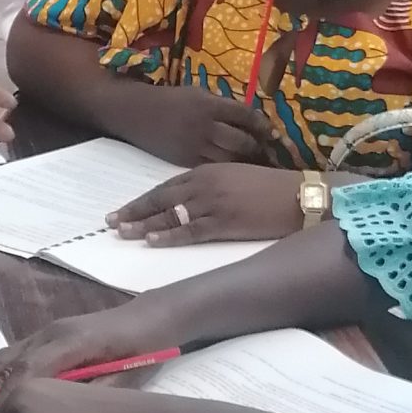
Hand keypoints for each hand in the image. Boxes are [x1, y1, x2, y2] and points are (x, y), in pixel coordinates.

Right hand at [0, 303, 171, 412]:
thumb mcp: (126, 379)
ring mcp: (45, 332)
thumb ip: (91, 393)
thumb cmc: (144, 352)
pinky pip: (10, 355)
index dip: (6, 398)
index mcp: (72, 343)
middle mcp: (51, 333)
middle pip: (4, 362)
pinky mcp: (45, 337)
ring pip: (1, 357)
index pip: (29, 371)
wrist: (152, 319)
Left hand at [109, 162, 304, 246]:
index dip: (143, 200)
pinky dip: (170, 236)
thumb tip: (191, 201)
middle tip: (111, 222)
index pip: (166, 187)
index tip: (123, 209)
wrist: (300, 195)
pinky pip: (191, 230)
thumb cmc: (271, 187)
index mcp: (207, 171)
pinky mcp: (225, 222)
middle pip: (161, 199)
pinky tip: (152, 241)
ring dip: (144, 224)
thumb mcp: (236, 177)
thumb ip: (211, 185)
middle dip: (134, 211)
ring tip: (122, 232)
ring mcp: (214, 203)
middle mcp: (205, 184)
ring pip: (171, 215)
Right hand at [128, 85, 285, 168]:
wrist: (137, 113)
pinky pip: (213, 167)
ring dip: (246, 162)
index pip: (246, 116)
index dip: (264, 126)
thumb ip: (221, 106)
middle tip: (270, 154)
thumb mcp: (197, 94)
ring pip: (230, 159)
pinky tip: (235, 173)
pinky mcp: (185, 160)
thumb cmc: (169, 100)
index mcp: (211, 105)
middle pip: (242, 141)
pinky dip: (226, 170)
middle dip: (259, 149)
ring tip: (257, 166)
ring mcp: (196, 145)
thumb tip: (246, 118)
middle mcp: (206, 126)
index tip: (275, 134)